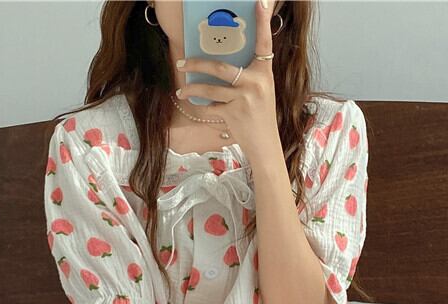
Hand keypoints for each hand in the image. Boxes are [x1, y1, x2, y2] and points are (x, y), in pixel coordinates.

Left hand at [175, 0, 278, 161]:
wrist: (266, 145)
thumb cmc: (260, 116)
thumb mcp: (261, 90)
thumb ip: (247, 75)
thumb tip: (219, 63)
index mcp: (264, 72)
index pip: (264, 42)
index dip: (262, 21)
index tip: (259, 1)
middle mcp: (256, 82)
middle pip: (220, 67)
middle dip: (197, 65)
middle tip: (182, 63)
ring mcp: (245, 99)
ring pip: (211, 89)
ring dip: (192, 90)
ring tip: (181, 91)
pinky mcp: (235, 114)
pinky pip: (211, 108)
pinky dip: (201, 108)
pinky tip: (194, 106)